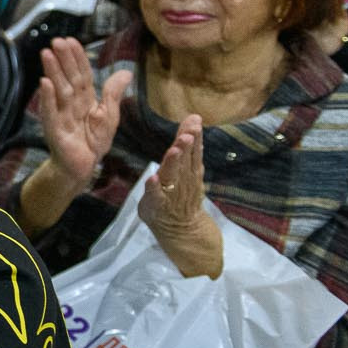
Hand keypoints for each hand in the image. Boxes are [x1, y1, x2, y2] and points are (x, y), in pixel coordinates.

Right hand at [35, 38, 131, 184]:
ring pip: (58, 90)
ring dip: (52, 72)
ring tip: (47, 54)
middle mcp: (71, 103)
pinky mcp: (54, 129)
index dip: (78, 58)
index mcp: (86, 99)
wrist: (82, 167)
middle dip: (63, 59)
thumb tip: (126, 71)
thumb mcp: (109, 116)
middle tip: (56, 41)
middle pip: (68, 78)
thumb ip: (113, 93)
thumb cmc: (93, 142)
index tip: (72, 41)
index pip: (83, 74)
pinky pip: (50, 111)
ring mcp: (61, 114)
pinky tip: (44, 83)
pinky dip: (47, 98)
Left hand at [136, 115, 221, 277]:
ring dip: (173, 164)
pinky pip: (156, 197)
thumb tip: (193, 118)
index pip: (192, 150)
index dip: (193, 135)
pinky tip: (152, 180)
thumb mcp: (188, 169)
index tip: (194, 119)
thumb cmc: (181, 194)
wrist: (185, 230)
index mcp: (189, 171)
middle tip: (187, 133)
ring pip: (173, 177)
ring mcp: (171, 194)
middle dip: (186, 147)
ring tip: (174, 150)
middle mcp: (182, 181)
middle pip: (185, 161)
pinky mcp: (157, 206)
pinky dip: (154, 189)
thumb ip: (189, 146)